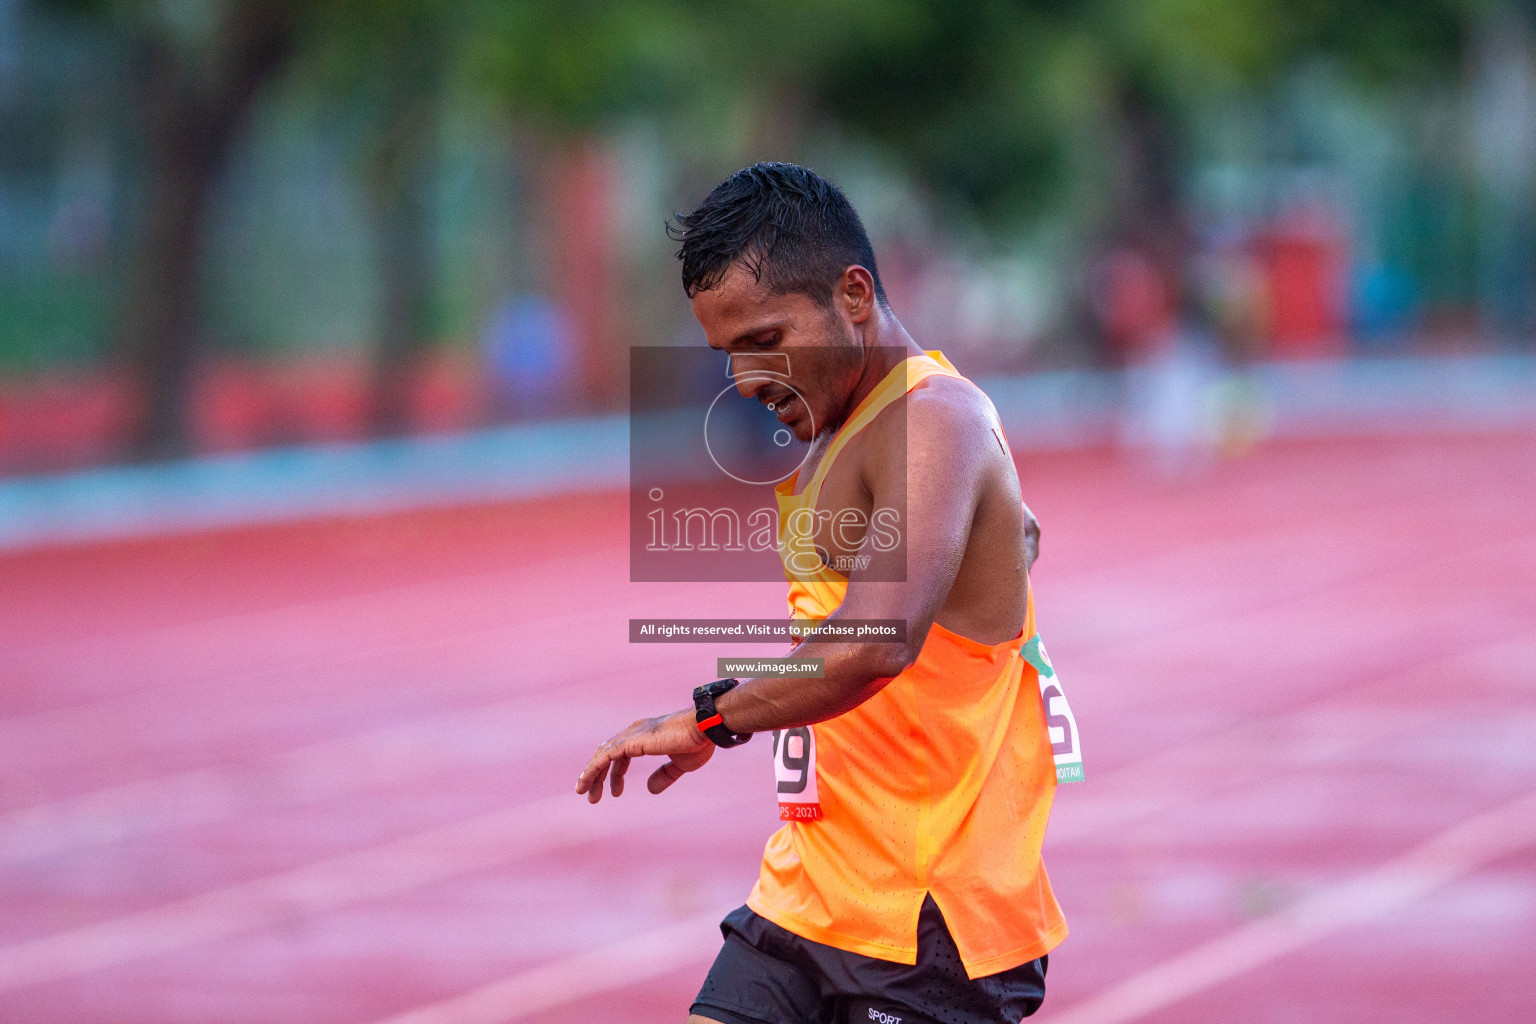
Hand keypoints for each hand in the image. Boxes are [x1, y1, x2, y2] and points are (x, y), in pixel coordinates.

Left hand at [575, 709, 714, 802]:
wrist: (704, 728)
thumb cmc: (697, 742)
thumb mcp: (680, 765)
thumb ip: (664, 776)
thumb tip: (650, 789)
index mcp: (645, 736)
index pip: (620, 754)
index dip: (615, 773)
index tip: (614, 791)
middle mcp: (634, 732)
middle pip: (607, 754)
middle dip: (598, 775)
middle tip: (594, 797)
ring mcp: (631, 735)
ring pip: (602, 755)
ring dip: (591, 775)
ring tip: (584, 794)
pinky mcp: (631, 742)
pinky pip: (605, 756)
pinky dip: (593, 769)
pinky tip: (586, 781)